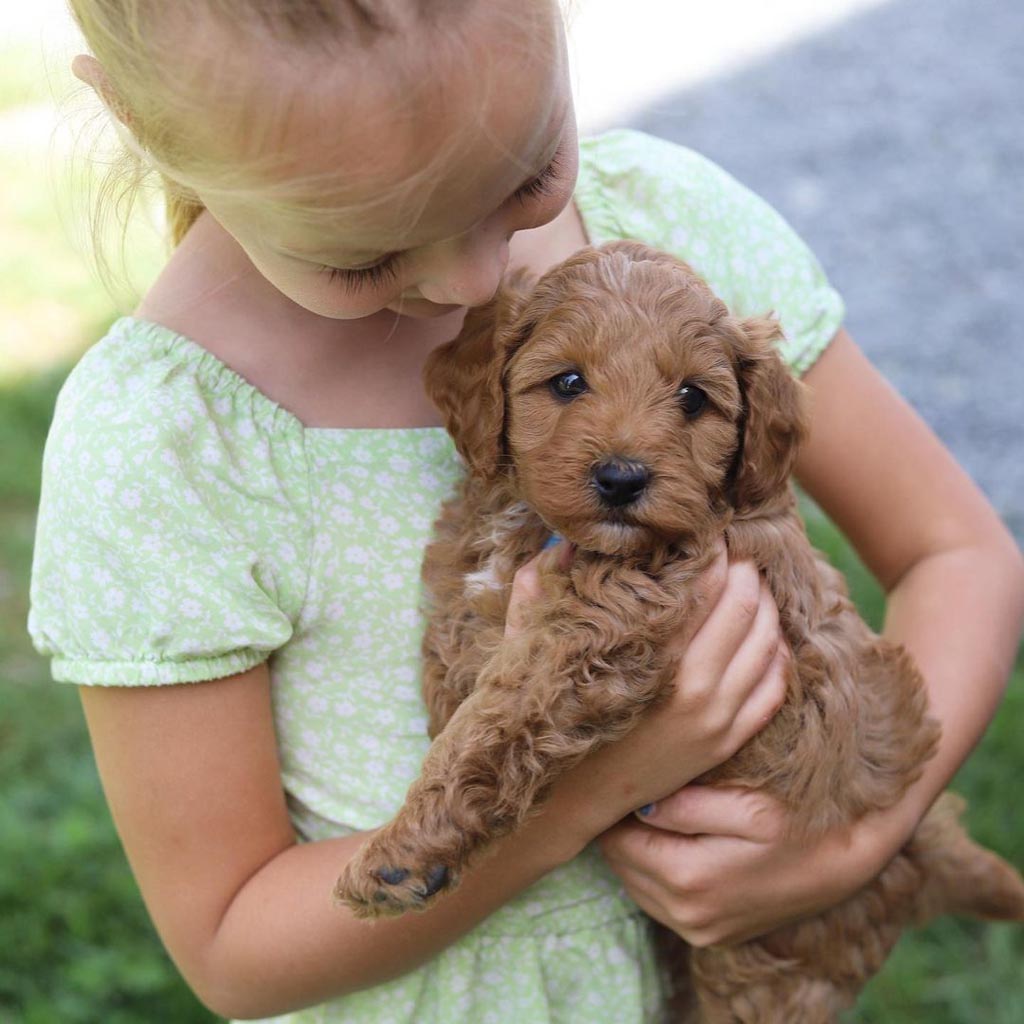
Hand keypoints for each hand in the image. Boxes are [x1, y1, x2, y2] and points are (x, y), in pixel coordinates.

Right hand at [506, 541, 789, 847]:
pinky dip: (778, 654)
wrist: (564, 802)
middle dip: (745, 569)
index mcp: (653, 658)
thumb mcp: (530, 647)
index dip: (713, 550)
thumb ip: (539, 587)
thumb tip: (562, 540)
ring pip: (767, 644)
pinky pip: (773, 688)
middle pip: (744, 607)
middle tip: (736, 547)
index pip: (706, 585)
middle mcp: (696, 688)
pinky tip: (768, 634)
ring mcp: (716, 720)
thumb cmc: (544, 717)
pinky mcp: (724, 744)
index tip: (708, 530)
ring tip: (752, 581)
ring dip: (765, 605)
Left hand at [598, 785, 914, 945]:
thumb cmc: (797, 825)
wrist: (844, 866)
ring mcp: (697, 931)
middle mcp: (686, 915)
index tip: (624, 777)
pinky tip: (672, 841)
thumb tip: (640, 803)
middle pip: (620, 864)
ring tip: (651, 811)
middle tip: (634, 788)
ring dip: (635, 850)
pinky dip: (653, 871)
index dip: (614, 806)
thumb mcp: (746, 805)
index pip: (617, 841)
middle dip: (620, 827)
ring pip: (633, 883)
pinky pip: (656, 901)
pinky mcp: (708, 935)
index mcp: (689, 879)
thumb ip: (686, 806)